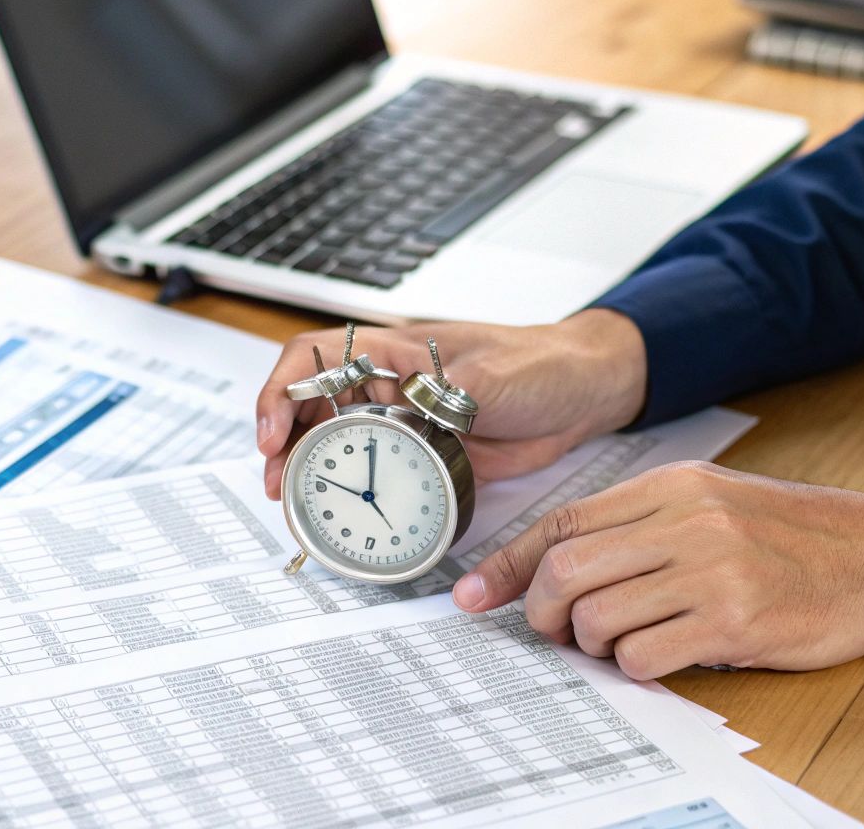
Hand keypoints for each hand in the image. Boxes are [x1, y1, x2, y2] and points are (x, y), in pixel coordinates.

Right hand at [255, 309, 648, 498]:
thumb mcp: (494, 375)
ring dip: (306, 468)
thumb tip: (417, 411)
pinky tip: (339, 512)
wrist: (587, 391)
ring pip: (335, 440)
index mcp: (396, 351)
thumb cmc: (543, 363)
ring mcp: (403, 420)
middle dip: (282, 440)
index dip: (284, 391)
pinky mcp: (423, 454)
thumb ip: (452, 393)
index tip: (276, 432)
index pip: (315, 356)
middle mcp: (388, 384)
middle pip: (311, 403)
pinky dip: (349, 490)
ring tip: (293, 503)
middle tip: (277, 483)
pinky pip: (374, 471)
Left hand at [451, 461, 863, 678]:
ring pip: (598, 615)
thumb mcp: (708, 505)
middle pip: (567, 569)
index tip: (473, 596)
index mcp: (671, 487)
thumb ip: (637, 528)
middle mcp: (685, 521)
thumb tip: (554, 567)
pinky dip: (636, 666)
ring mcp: (710, 570)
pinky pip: (646, 655)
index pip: (564, 522)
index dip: (509, 564)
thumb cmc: (786, 537)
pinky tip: (661, 657)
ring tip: (620, 643)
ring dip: (592, 643)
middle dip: (541, 610)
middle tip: (552, 631)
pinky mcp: (734, 619)